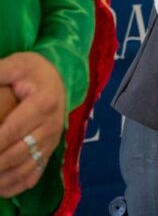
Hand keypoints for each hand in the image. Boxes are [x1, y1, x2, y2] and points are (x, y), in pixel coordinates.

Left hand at [0, 53, 66, 197]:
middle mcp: (51, 126)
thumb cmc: (33, 72)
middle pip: (17, 153)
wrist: (59, 78)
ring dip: (2, 177)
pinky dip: (15, 186)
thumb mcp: (17, 64)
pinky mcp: (49, 151)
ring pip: (25, 168)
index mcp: (44, 104)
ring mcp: (52, 141)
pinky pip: (34, 175)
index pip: (12, 130)